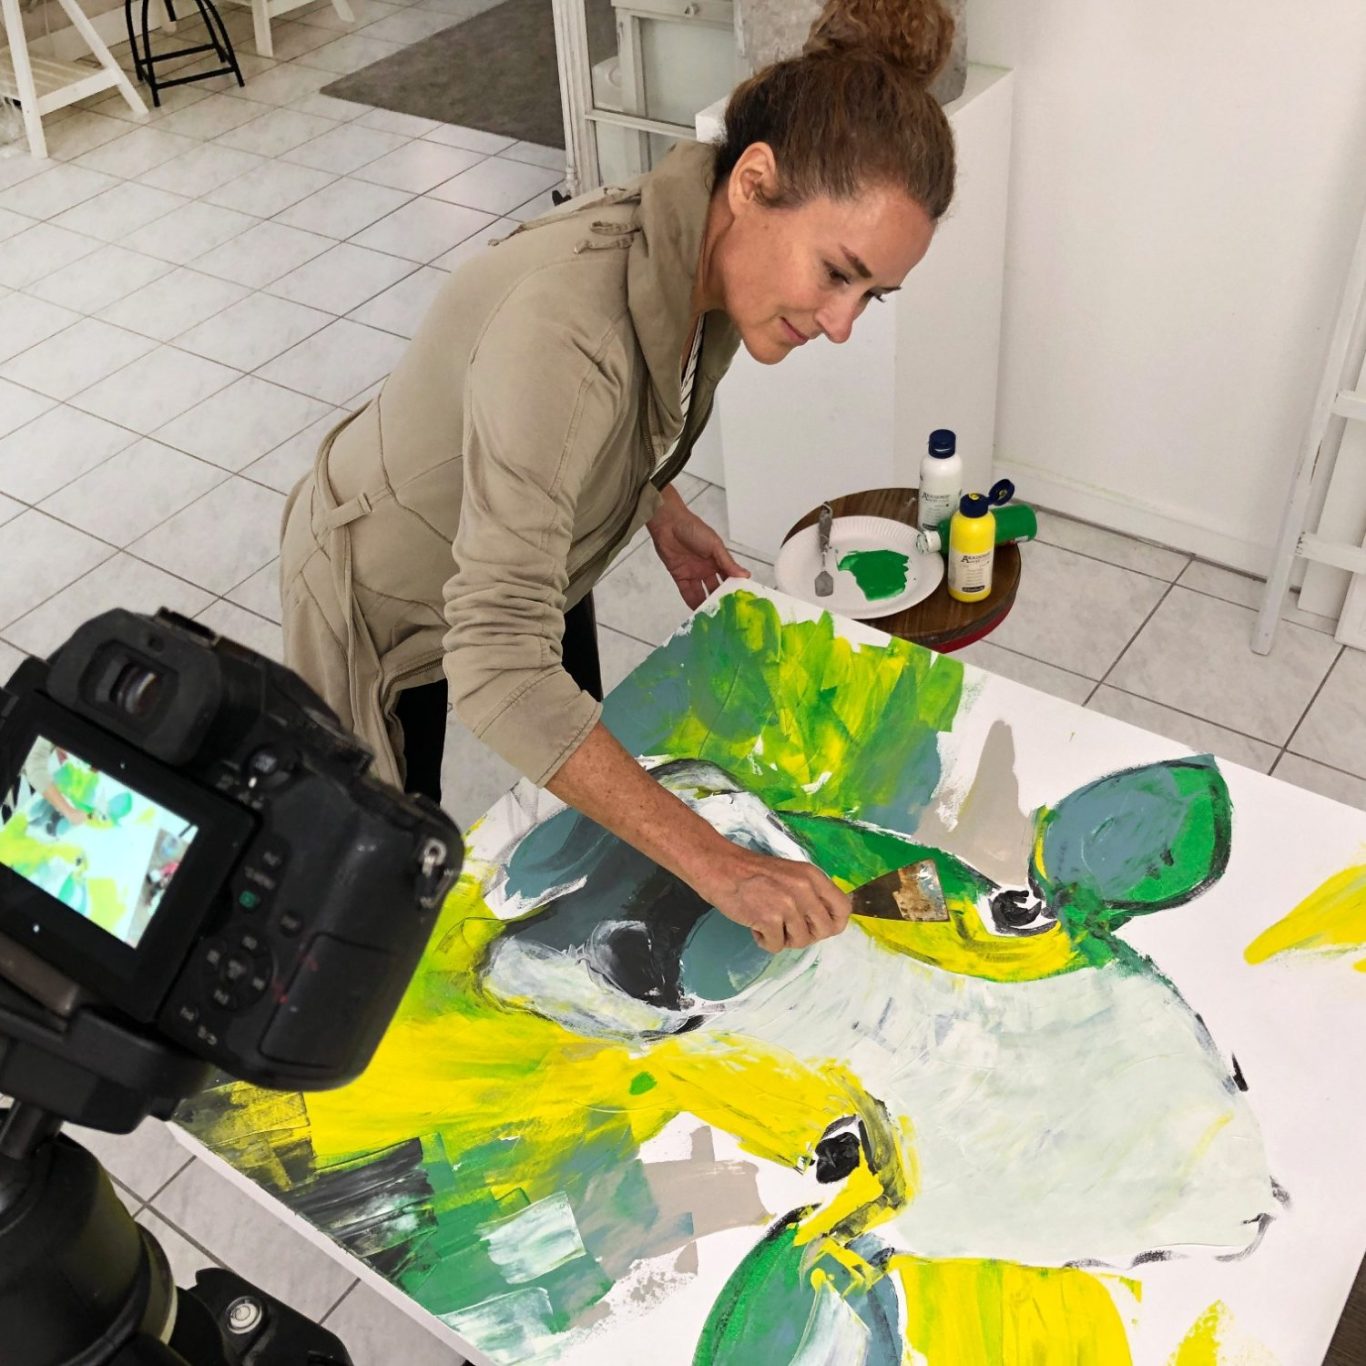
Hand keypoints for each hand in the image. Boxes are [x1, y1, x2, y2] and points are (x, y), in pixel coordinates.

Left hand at [648, 486, 750, 608]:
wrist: (668, 524)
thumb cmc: (693, 528)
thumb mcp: (715, 545)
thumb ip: (728, 562)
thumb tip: (745, 575)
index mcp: (718, 559)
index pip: (729, 578)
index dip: (734, 589)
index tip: (741, 602)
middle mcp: (707, 568)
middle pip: (716, 588)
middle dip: (721, 600)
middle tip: (727, 614)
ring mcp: (694, 573)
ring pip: (702, 592)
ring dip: (706, 603)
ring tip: (713, 617)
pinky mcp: (680, 576)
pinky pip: (687, 592)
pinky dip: (692, 601)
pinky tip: (698, 612)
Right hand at [694, 843, 852, 951]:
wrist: (721, 868)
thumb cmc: (754, 873)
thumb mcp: (792, 875)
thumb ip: (812, 893)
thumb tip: (828, 921)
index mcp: (813, 877)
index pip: (843, 908)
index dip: (834, 924)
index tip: (817, 927)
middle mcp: (805, 890)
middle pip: (824, 930)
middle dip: (807, 934)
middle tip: (787, 926)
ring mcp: (787, 905)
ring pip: (801, 942)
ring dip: (784, 939)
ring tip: (768, 923)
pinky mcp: (768, 918)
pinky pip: (776, 946)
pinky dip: (765, 941)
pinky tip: (755, 926)